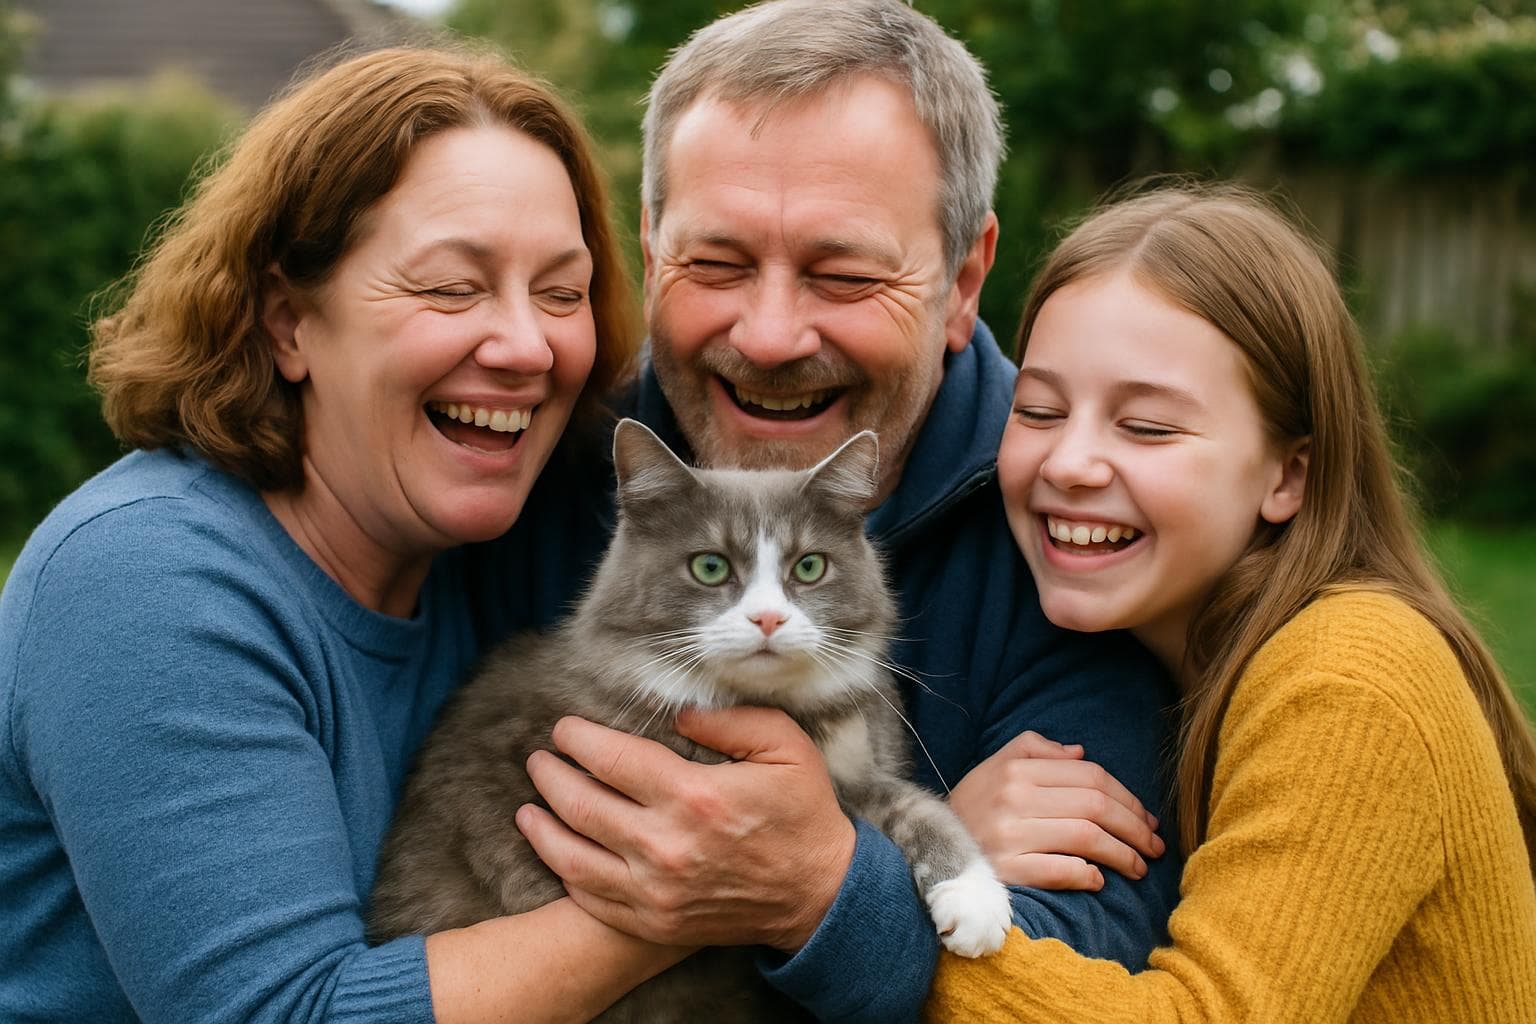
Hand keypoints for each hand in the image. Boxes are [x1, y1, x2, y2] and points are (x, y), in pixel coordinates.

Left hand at [514, 706, 855, 952]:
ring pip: (573, 857)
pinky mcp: (655, 922)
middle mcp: (667, 846)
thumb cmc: (803, 814)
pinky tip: (559, 852)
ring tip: (528, 807)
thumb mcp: (785, 747)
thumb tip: (678, 713)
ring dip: (542, 828)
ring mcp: (657, 891)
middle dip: (550, 775)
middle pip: (582, 804)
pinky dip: (566, 873)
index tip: (564, 728)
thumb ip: (730, 720)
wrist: (820, 895)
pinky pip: (591, 898)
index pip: (613, 759)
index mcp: (696, 796)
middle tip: (539, 759)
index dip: (579, 739)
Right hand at [948, 731, 1164, 889]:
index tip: (1147, 819)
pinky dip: (1087, 875)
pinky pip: (1061, 870)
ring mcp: (1010, 835)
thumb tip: (1080, 753)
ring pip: (1087, 838)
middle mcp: (1014, 798)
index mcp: (1017, 770)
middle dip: (1135, 827)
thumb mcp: (995, 766)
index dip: (1128, 798)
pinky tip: (1098, 880)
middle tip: (1154, 846)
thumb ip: (1035, 750)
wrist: (925, 849)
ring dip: (1122, 855)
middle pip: (1096, 806)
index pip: (1090, 777)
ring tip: (1138, 867)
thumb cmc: (971, 808)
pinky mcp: (1007, 871)